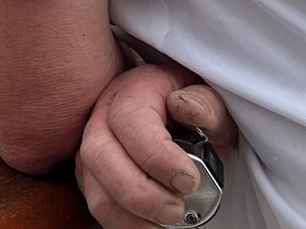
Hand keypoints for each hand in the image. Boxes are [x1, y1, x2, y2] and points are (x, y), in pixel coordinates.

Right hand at [76, 64, 238, 228]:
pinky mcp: (94, 176)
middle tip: (176, 210)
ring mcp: (94, 148)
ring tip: (166, 223)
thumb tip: (186, 107)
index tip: (189, 180)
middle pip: (99, 155)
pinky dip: (123, 223)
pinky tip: (152, 226)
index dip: (156, 156)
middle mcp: (104, 117)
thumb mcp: (212, 97)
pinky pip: (98, 204)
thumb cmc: (194, 107)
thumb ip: (207, 103)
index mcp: (133, 91)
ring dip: (128, 214)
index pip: (130, 120)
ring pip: (93, 186)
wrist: (180, 116)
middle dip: (138, 192)